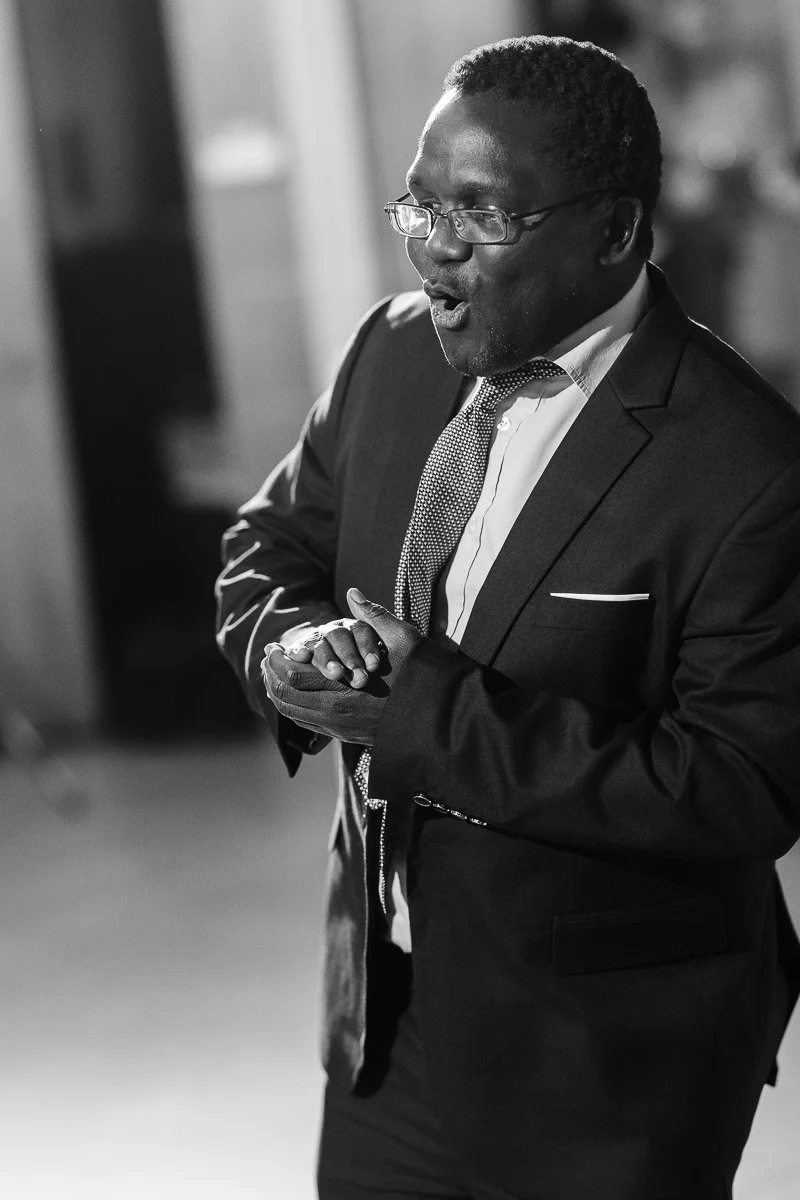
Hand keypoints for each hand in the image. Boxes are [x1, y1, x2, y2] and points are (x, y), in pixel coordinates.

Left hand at [263, 589, 420, 743]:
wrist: (442, 720)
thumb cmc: (424, 676)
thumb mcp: (402, 639)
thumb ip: (373, 616)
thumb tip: (353, 591)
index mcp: (342, 688)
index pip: (293, 675)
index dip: (277, 660)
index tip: (272, 646)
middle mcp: (334, 713)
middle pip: (285, 696)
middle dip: (271, 676)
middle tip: (267, 658)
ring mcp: (339, 728)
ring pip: (293, 714)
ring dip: (278, 693)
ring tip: (274, 674)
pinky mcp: (345, 736)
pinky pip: (307, 724)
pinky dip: (293, 708)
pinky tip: (295, 694)